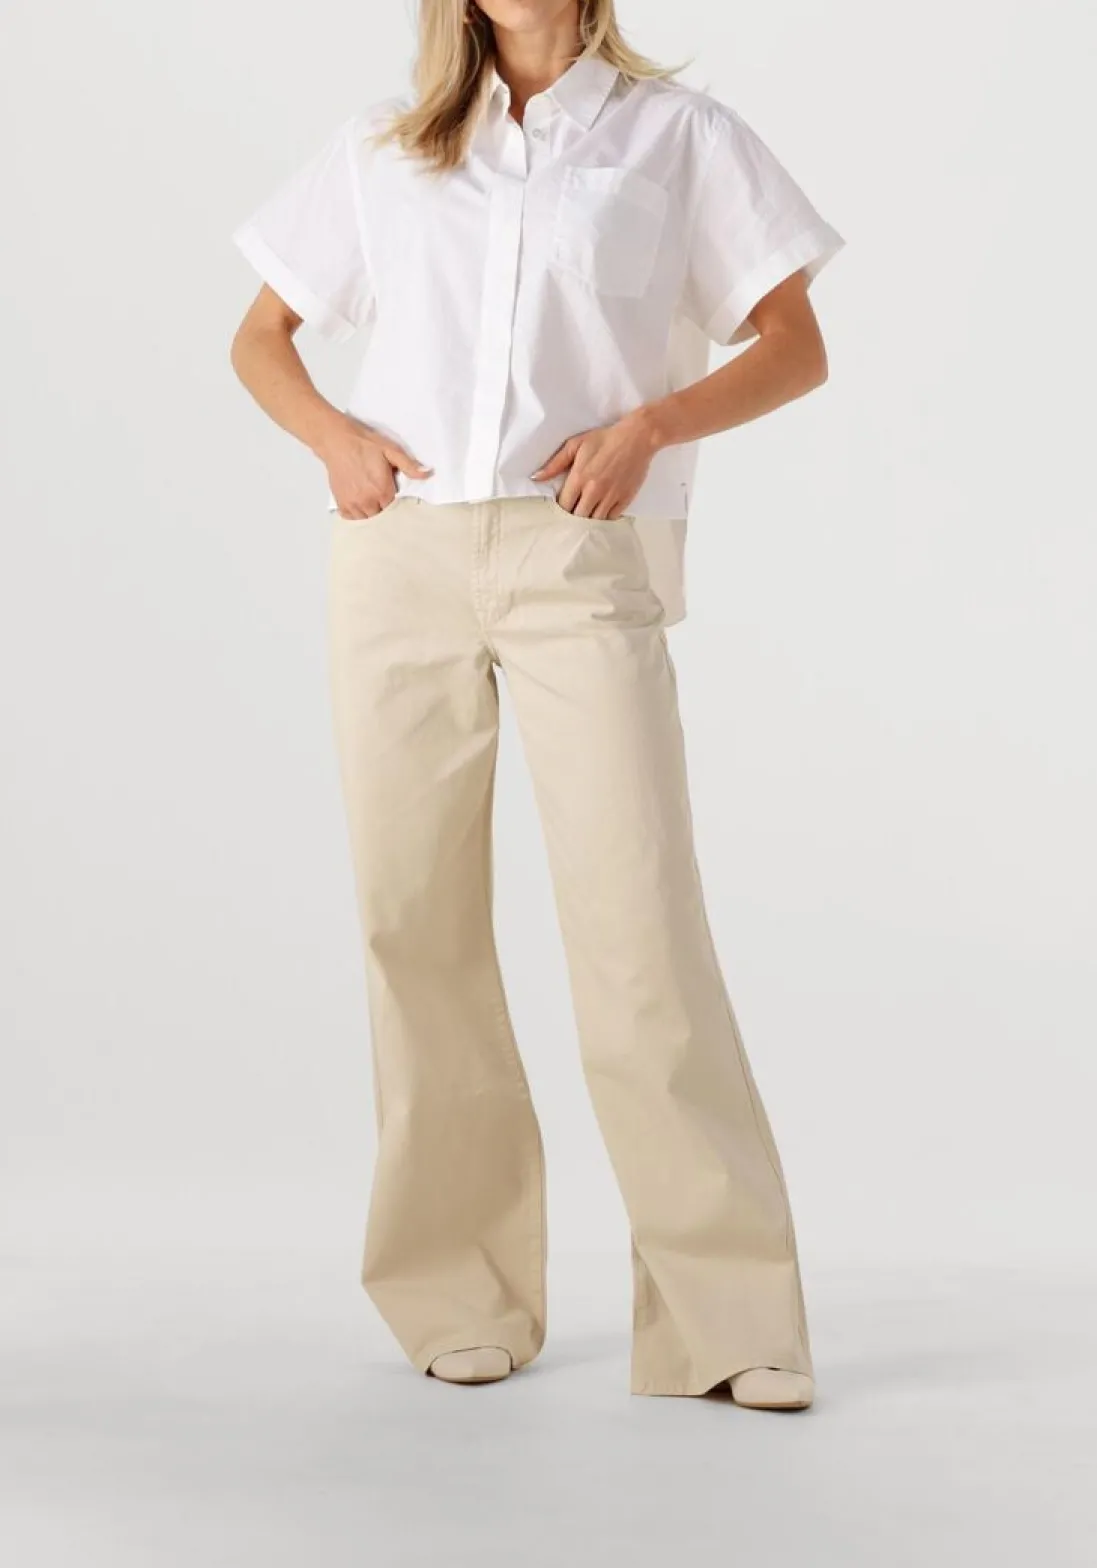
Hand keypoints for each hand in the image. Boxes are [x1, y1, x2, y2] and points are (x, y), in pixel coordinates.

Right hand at [318, 414, 431, 518]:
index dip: (396, 503)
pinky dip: (356, 514)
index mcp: (382, 490)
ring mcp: (353, 503)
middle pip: (381, 516)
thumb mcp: (391, 450)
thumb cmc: (363, 443)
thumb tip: (427, 473)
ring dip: (371, 512)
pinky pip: (352, 518)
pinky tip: (360, 504)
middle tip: (381, 496)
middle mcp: (368, 500)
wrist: (337, 440)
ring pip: (367, 519)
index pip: (395, 509)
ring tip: (371, 500)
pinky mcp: (342, 502)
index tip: (393, 496)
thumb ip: (409, 466)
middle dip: (384, 508)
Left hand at [530, 409, 661, 517]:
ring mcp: (610, 497)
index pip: (563, 505)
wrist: (637, 438)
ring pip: (594, 521)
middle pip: (577, 517)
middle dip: (573, 518)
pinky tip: (600, 516)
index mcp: (579, 478)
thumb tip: (536, 477)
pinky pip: (610, 519)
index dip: (561, 509)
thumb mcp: (576, 445)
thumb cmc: (604, 439)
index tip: (561, 508)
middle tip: (572, 516)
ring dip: (588, 521)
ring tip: (585, 518)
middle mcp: (593, 491)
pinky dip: (604, 520)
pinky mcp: (624, 499)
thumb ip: (555, 463)